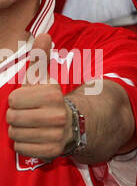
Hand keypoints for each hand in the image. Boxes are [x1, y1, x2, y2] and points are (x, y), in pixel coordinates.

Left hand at [7, 34, 74, 159]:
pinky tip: (35, 136)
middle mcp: (56, 116)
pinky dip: (24, 143)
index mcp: (53, 95)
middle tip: (28, 114)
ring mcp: (55, 135)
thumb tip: (43, 34)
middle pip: (12, 118)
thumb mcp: (46, 79)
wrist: (76, 123)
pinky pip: (21, 147)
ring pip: (15, 134)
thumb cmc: (51, 99)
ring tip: (31, 125)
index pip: (13, 100)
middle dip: (16, 116)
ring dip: (19, 130)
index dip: (17, 100)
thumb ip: (41, 58)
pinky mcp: (52, 151)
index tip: (28, 100)